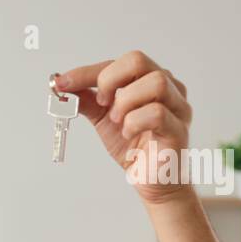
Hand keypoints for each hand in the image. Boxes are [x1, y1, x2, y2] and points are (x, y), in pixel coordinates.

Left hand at [55, 51, 192, 204]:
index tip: (62, 84)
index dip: (88, 72)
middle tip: (101, 103)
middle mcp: (169, 88)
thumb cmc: (134, 147)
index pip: (120, 63)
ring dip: (125, 102)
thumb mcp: (103, 119)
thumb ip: (87, 100)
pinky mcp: (178, 130)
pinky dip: (134, 122)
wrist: (151, 181)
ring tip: (118, 121)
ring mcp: (178, 108)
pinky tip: (128, 134)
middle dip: (109, 80)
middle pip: (139, 60)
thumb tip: (63, 85)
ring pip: (155, 83)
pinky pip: (157, 113)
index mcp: (150, 81)